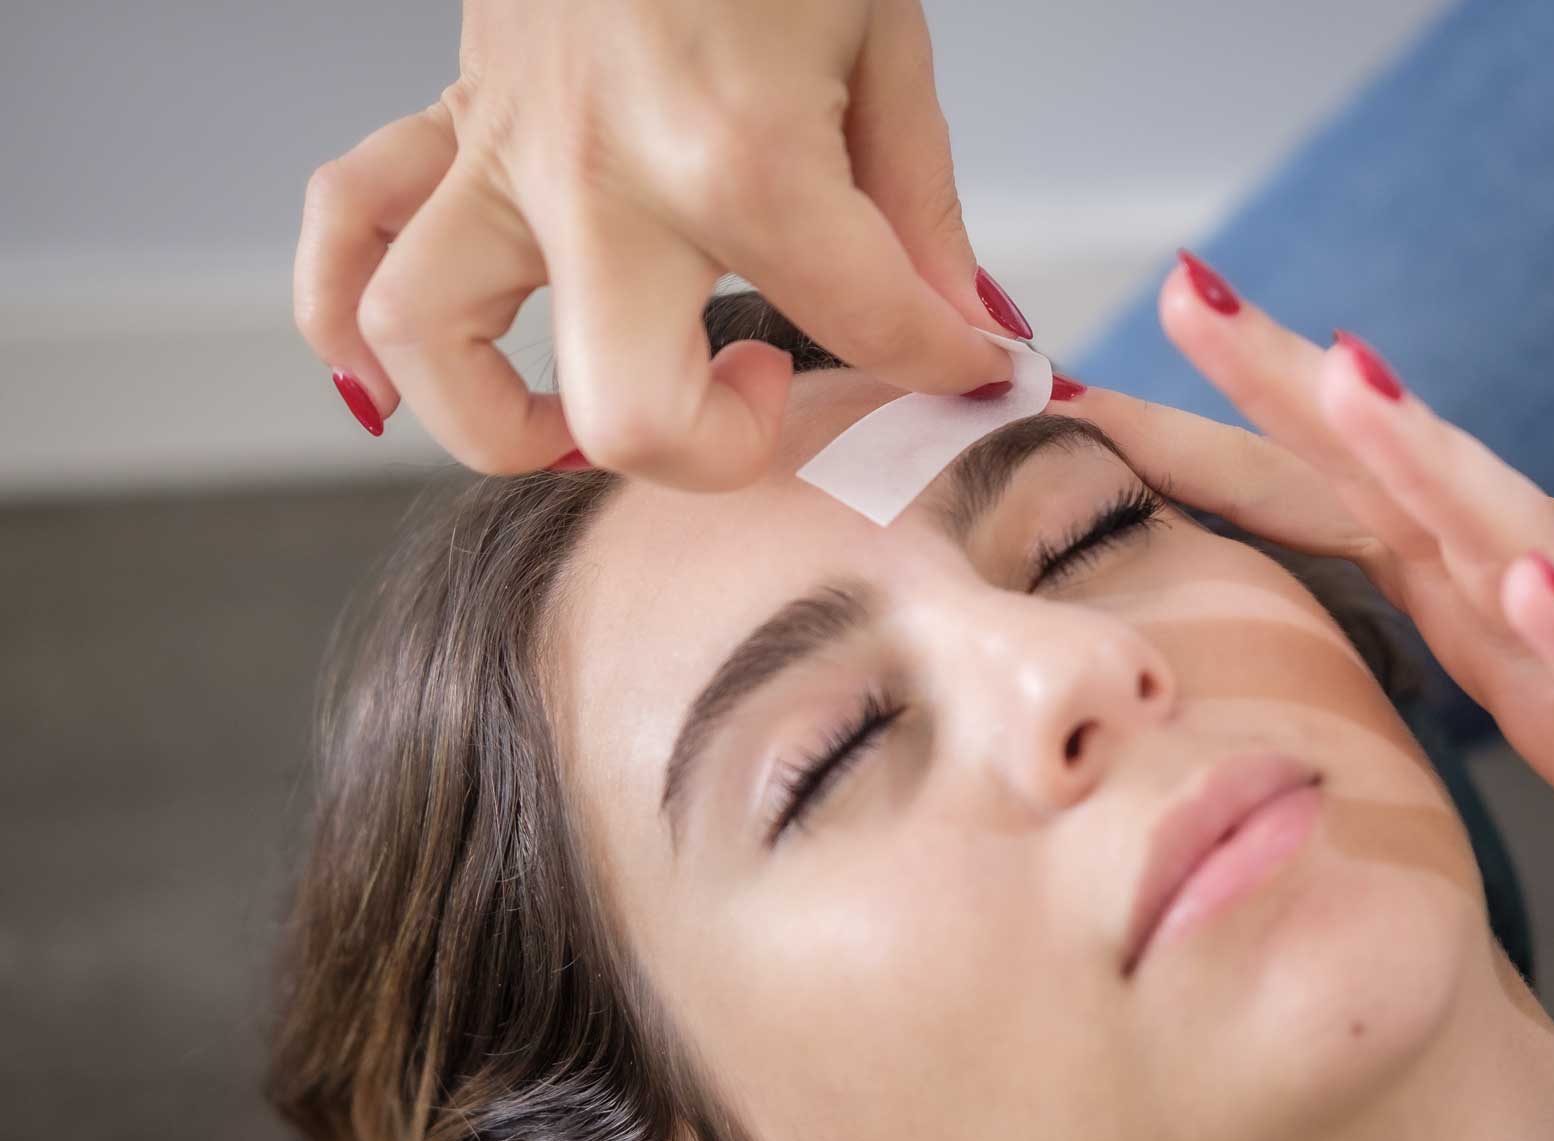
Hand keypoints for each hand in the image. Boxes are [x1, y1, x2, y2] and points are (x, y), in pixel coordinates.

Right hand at [294, 0, 1015, 488]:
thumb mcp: (883, 38)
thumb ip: (915, 210)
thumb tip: (952, 330)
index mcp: (741, 153)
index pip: (870, 325)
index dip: (945, 365)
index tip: (969, 367)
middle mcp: (605, 173)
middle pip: (629, 417)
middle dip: (720, 449)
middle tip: (770, 390)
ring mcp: (510, 150)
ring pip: (430, 340)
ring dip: (507, 421)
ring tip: (597, 417)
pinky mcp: (459, 117)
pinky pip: (350, 228)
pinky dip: (345, 317)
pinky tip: (389, 379)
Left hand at [1052, 254, 1553, 870]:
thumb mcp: (1493, 623)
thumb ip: (1397, 582)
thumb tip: (1279, 556)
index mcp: (1443, 556)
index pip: (1301, 477)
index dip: (1189, 431)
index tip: (1069, 386)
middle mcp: (1496, 564)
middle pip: (1379, 458)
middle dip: (1276, 377)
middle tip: (1187, 292)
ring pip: (1495, 524)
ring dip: (1419, 451)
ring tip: (1351, 376)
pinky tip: (1531, 585)